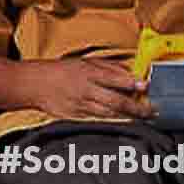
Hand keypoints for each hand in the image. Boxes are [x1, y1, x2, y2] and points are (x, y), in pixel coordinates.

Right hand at [24, 58, 152, 119]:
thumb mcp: (81, 61)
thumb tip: (129, 72)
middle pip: (116, 102)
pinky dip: (113, 121)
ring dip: (129, 117)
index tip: (146, 85)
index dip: (132, 82)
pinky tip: (124, 122)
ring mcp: (81, 106)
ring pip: (110, 114)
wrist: (31, 84)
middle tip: (152, 111)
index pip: (113, 78)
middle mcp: (84, 89)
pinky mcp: (77, 118)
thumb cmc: (57, 70)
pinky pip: (99, 121)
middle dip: (137, 108)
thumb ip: (107, 67)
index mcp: (85, 72)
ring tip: (143, 118)